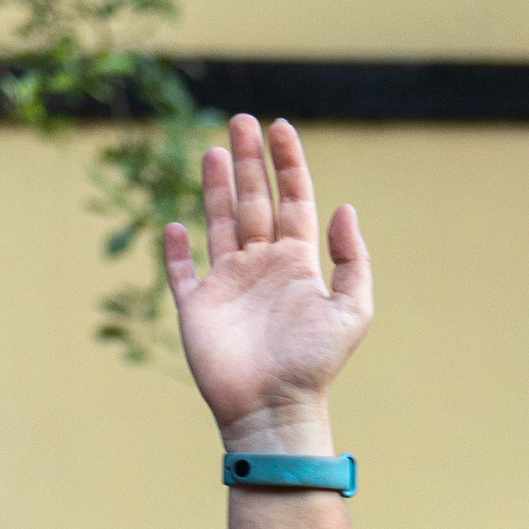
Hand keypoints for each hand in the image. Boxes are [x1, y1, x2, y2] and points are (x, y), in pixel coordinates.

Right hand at [164, 113, 373, 450]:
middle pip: (254, 201)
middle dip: (249, 161)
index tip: (279, 127)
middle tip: (241, 119)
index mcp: (298, 264)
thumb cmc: (316, 365)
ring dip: (217, 187)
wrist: (275, 409)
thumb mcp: (352, 311)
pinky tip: (176, 225)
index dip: (287, 163)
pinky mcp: (198, 307)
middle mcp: (263, 267)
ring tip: (215, 150)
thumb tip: (343, 208)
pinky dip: (176, 249)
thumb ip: (352, 260)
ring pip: (220, 223)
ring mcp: (228, 285)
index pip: (293, 200)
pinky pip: (182, 271)